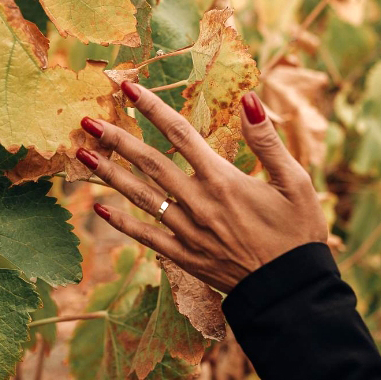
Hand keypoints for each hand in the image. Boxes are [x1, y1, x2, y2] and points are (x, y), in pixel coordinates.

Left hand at [74, 81, 327, 292]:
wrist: (290, 290)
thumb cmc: (298, 233)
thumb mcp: (296, 182)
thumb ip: (267, 141)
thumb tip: (249, 99)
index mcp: (224, 180)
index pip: (181, 135)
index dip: (154, 108)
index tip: (129, 89)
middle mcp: (199, 203)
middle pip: (150, 163)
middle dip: (117, 139)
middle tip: (87, 120)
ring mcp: (188, 232)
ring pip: (140, 197)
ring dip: (109, 175)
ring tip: (82, 155)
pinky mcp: (185, 257)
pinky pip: (146, 236)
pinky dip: (121, 223)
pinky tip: (98, 209)